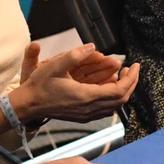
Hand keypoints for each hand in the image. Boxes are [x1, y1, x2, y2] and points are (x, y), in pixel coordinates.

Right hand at [13, 43, 139, 123]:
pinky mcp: (83, 116)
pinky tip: (108, 86)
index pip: (119, 90)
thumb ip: (74, 55)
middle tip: (132, 69)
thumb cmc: (40, 86)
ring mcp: (87, 115)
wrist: (28, 105)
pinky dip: (113, 97)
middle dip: (130, 83)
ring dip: (123, 90)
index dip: (131, 78)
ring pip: (115, 106)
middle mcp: (89, 109)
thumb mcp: (54, 66)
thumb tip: (92, 47)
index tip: (134, 65)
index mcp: (86, 96)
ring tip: (122, 75)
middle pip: (121, 99)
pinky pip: (106, 109)